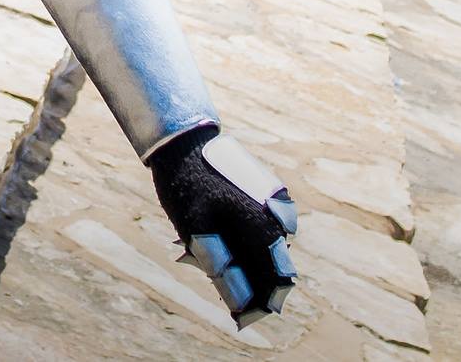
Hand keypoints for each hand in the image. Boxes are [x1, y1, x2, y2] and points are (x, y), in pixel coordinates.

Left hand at [148, 126, 297, 327]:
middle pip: (274, 268)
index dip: (260, 304)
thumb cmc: (185, 187)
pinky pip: (263, 230)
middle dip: (252, 284)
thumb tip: (240, 305)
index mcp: (263, 229)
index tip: (240, 318)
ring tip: (212, 256)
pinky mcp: (268, 197)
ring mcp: (275, 206)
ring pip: (267, 249)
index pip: (275, 281)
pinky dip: (246, 241)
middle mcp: (277, 219)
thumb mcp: (195, 232)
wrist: (183, 141)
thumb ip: (221, 269)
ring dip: (248, 262)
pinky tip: (221, 238)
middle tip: (223, 286)